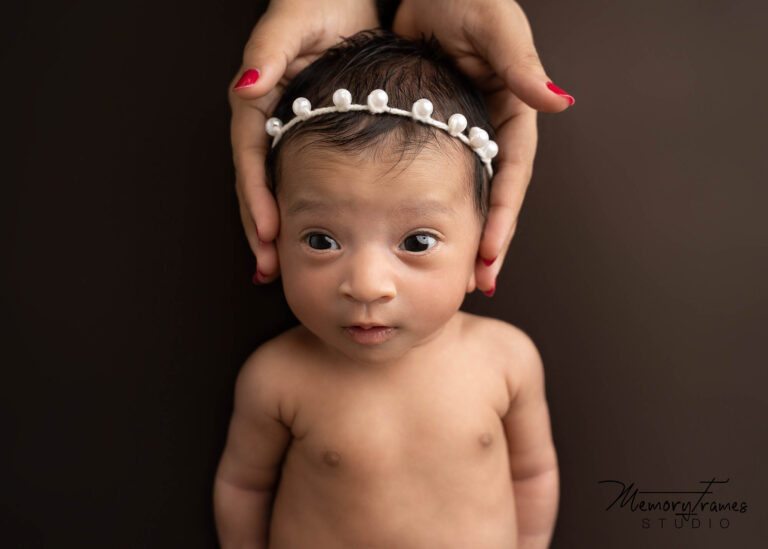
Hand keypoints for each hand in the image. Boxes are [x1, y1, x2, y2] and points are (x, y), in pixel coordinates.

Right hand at [230, 0, 377, 282]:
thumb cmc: (322, 2)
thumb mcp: (294, 22)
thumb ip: (269, 53)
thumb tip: (248, 88)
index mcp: (258, 98)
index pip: (250, 158)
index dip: (257, 198)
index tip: (267, 235)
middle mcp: (266, 117)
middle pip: (256, 182)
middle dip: (259, 228)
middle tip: (267, 269)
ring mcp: (286, 127)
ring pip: (275, 186)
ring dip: (274, 227)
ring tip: (277, 266)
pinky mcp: (308, 131)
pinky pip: (299, 177)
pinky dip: (301, 207)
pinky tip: (309, 233)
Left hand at [394, 0, 574, 294]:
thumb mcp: (496, 30)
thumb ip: (522, 67)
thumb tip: (560, 102)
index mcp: (512, 113)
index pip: (511, 178)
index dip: (502, 220)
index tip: (490, 259)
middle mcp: (490, 129)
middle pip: (492, 196)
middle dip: (487, 241)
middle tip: (475, 284)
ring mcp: (461, 132)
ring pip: (464, 192)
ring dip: (461, 231)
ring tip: (452, 273)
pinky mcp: (432, 128)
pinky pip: (432, 175)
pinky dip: (429, 204)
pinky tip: (415, 229)